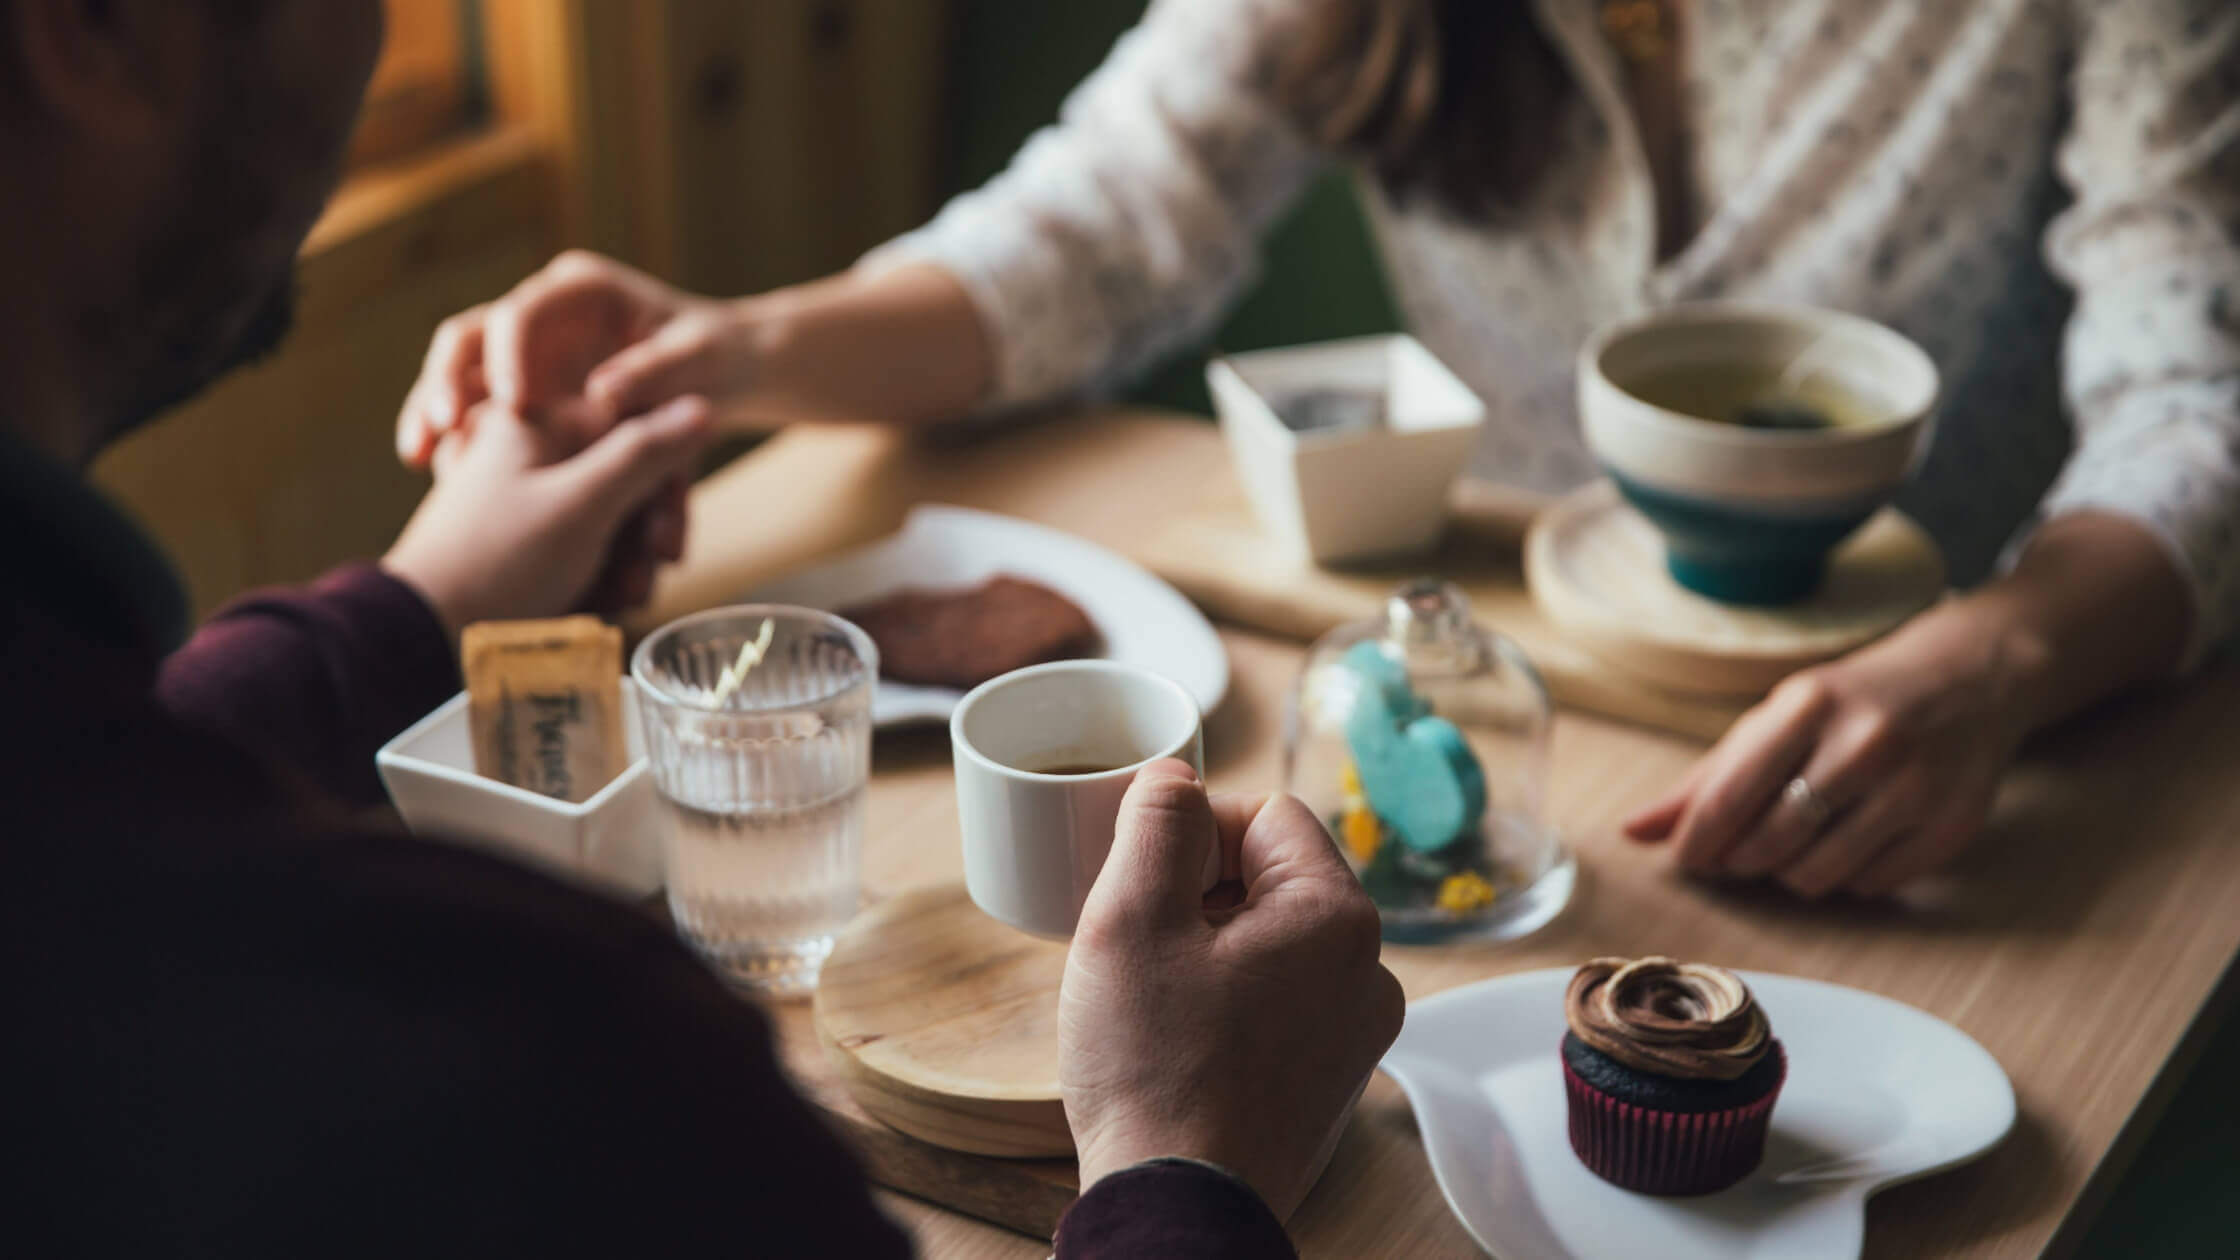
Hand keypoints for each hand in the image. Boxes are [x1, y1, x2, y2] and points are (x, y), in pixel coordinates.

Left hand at [382, 396, 712, 636]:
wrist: (423, 632)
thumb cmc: (497, 562)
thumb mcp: (581, 503)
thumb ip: (643, 454)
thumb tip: (700, 406)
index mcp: (537, 420)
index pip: (634, 428)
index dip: (663, 483)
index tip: (665, 535)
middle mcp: (532, 451)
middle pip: (626, 478)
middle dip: (643, 536)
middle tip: (647, 578)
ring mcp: (526, 496)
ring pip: (610, 519)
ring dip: (625, 563)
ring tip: (617, 601)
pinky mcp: (524, 538)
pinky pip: (583, 547)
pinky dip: (597, 576)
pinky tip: (596, 605)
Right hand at [395, 250, 761, 467]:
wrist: (726, 371)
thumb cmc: (718, 357)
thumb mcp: (700, 361)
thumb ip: (656, 372)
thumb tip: (604, 392)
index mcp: (582, 289)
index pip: (523, 311)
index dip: (509, 354)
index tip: (512, 403)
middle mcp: (544, 311)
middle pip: (471, 335)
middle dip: (446, 378)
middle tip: (440, 427)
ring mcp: (528, 348)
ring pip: (460, 371)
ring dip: (434, 408)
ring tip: (419, 455)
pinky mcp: (524, 386)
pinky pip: (474, 407)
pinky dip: (454, 434)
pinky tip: (436, 470)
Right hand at [1060, 760, 1405, 1219]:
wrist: (1177, 1207)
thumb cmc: (1154, 1069)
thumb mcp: (1130, 918)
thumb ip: (1156, 823)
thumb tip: (1174, 776)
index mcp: (1337, 917)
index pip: (1267, 814)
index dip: (1193, 830)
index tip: (1140, 877)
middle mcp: (1370, 971)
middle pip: (1273, 877)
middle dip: (1198, 891)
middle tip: (1136, 940)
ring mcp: (1356, 1033)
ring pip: (1272, 942)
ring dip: (1209, 947)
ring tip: (1151, 994)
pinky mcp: (1330, 1080)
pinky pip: (1280, 1001)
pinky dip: (1228, 1001)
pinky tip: (1177, 1038)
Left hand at [1622, 603, 2039, 898]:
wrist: (1972, 677)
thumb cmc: (1853, 701)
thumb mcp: (1778, 717)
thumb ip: (1706, 778)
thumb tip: (1633, 832)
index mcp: (1810, 705)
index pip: (1729, 795)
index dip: (1696, 841)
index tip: (1685, 859)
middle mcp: (1866, 744)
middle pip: (1769, 844)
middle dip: (1741, 860)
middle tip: (1743, 849)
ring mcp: (1916, 787)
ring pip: (1817, 875)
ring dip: (1790, 873)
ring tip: (1797, 843)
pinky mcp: (1952, 826)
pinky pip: (1870, 886)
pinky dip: (1846, 878)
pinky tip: (1850, 842)